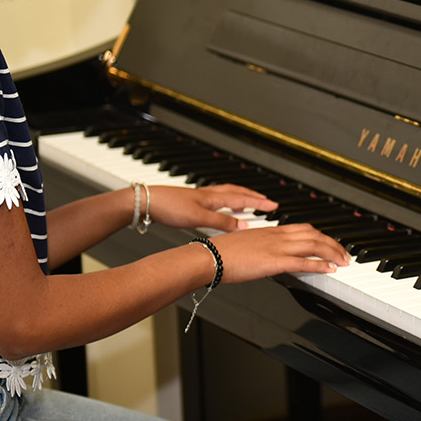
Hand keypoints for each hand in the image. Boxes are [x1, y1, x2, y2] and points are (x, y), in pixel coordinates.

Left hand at [145, 184, 276, 233]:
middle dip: (253, 197)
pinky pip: (216, 199)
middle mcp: (209, 194)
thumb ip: (222, 222)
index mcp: (213, 197)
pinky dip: (225, 202)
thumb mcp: (199, 218)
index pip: (242, 199)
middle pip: (237, 193)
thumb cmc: (169, 207)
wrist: (147, 201)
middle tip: (267, 201)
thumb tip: (244, 227)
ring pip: (226, 194)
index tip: (274, 206)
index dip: (259, 203)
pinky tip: (221, 208)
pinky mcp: (191, 201)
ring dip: (240, 197)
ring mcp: (200, 197)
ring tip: (249, 202)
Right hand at [207, 222, 351, 283]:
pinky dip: (320, 264)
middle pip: (313, 234)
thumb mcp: (245, 245)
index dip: (320, 235)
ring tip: (343, 261)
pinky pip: (302, 262)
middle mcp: (276, 236)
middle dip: (333, 244)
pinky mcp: (273, 262)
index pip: (303, 228)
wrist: (209, 257)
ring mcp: (276, 248)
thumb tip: (266, 255)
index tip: (329, 243)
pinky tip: (330, 269)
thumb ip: (260, 247)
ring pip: (313, 245)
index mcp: (270, 231)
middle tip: (344, 253)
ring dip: (332, 253)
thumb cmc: (221, 253)